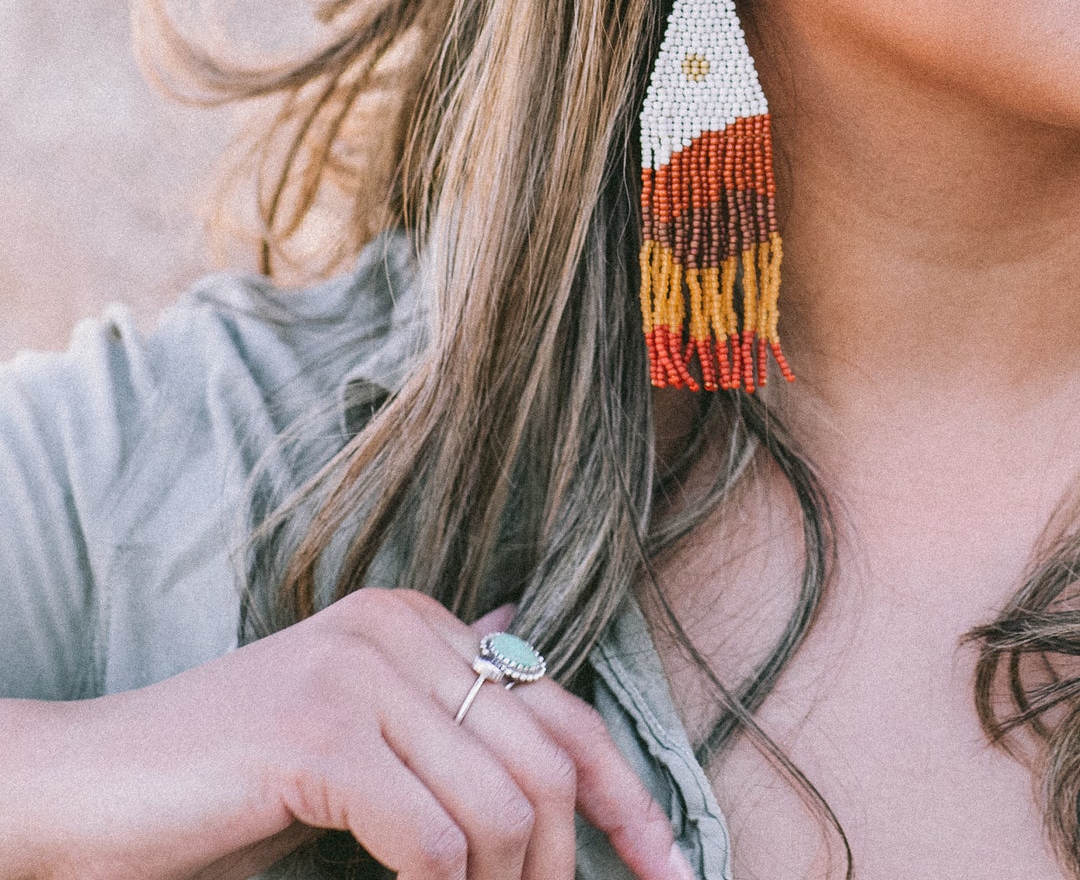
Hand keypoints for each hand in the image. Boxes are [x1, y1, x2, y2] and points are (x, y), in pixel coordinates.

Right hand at [10, 588, 693, 879]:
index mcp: (413, 620)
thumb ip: (437, 705)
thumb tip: (512, 641)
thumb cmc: (228, 780)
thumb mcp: (355, 736)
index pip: (559, 710)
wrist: (95, 787)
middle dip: (562, 866)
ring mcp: (357, 674)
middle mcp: (396, 627)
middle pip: (543, 764)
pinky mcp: (317, 736)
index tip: (670, 868)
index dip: (627, 797)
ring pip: (500, 811)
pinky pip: (434, 843)